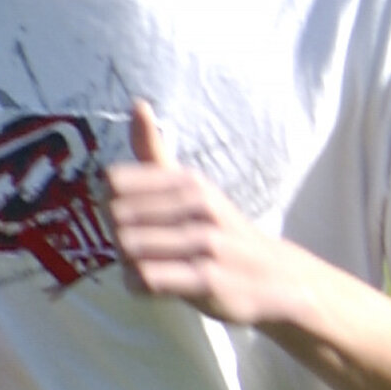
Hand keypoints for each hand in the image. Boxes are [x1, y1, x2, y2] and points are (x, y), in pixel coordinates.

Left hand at [105, 102, 309, 329]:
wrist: (278, 278)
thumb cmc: (221, 232)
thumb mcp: (194, 187)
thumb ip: (156, 152)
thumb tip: (137, 104)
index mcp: (190, 181)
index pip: (114, 182)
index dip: (112, 205)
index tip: (136, 218)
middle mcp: (200, 205)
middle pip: (116, 218)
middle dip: (119, 237)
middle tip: (148, 247)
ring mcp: (206, 243)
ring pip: (129, 247)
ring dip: (130, 263)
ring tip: (156, 265)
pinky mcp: (208, 280)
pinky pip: (147, 279)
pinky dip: (140, 285)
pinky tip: (157, 285)